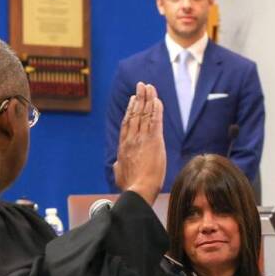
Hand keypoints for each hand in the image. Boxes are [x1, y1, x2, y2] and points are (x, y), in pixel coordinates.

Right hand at [113, 82, 165, 203]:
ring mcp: (142, 138)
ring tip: (149, 87)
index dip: (130, 109)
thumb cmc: (130, 186)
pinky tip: (157, 100)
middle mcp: (131, 138)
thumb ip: (118, 165)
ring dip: (148, 98)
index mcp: (123, 145)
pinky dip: (156, 109)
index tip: (133, 100)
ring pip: (145, 114)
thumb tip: (117, 164)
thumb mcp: (119, 173)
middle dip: (139, 98)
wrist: (137, 190)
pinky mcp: (154, 141)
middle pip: (135, 113)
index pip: (127, 123)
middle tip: (142, 86)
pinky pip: (155, 120)